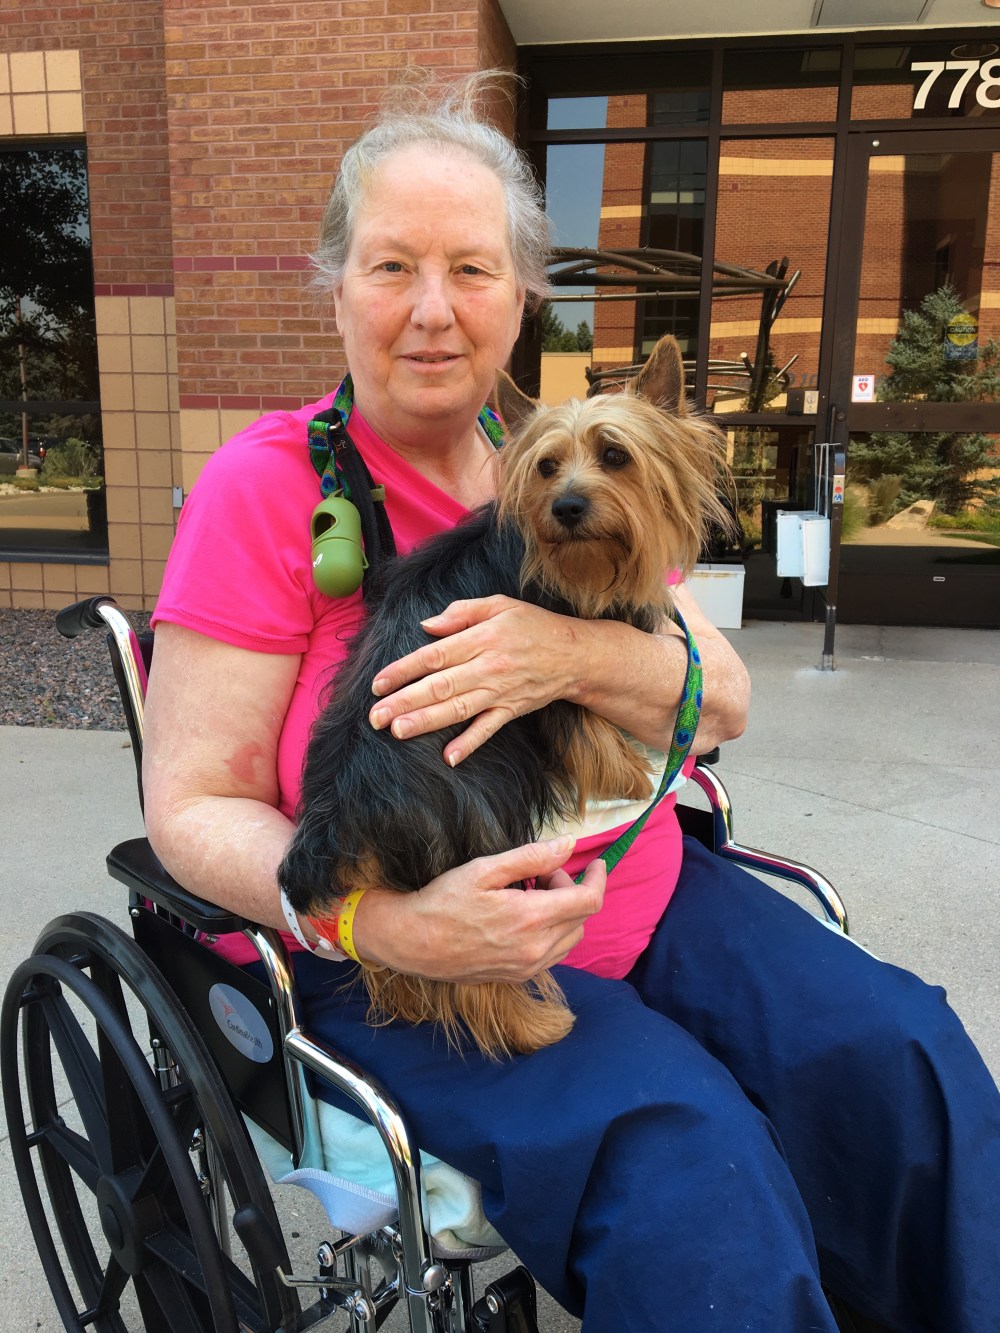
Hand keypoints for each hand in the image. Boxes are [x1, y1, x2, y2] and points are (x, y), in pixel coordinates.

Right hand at [353, 836, 606, 982]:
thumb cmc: (443, 900)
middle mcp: (536, 949)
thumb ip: (531, 857)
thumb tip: (569, 844)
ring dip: (564, 913)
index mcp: (531, 918)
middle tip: (541, 874)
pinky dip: (552, 933)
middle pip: (582, 918)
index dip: (599, 878)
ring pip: (570, 938)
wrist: (411, 942)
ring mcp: (527, 967)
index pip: (589, 901)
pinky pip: (553, 954)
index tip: (595, 863)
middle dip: (571, 890)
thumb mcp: (485, 869)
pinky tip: (524, 919)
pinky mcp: (517, 977)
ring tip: (531, 895)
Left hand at [367, 596, 578, 765]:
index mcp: (481, 638)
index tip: (378, 683)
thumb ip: (461, 612)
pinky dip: (470, 743)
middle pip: (440, 686)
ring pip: (458, 709)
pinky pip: (488, 729)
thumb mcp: (500, 605)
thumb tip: (426, 626)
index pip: (434, 656)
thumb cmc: (534, 626)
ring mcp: (500, 692)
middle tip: (375, 716)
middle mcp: (488, 667)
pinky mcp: (512, 710)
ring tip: (398, 731)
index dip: (404, 670)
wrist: (576, 655)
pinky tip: (449, 757)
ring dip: (426, 721)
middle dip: (405, 701)